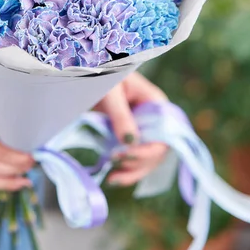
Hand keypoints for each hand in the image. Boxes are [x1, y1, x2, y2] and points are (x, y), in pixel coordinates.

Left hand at [95, 72, 167, 186]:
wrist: (84, 71)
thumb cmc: (100, 74)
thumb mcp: (110, 93)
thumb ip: (120, 114)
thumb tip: (131, 142)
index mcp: (155, 102)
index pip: (165, 133)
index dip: (149, 149)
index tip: (126, 153)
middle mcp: (152, 117)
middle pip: (158, 150)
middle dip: (139, 163)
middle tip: (115, 164)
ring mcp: (141, 128)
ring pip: (147, 158)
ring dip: (133, 172)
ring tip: (113, 179)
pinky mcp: (127, 135)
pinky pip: (133, 157)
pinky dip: (125, 169)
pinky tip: (112, 176)